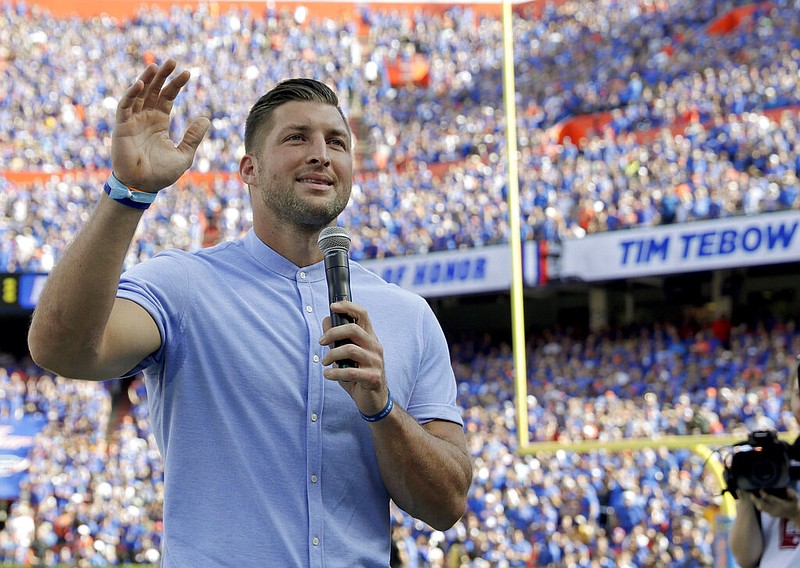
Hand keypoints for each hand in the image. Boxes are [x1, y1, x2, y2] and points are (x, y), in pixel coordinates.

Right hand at [112, 58, 209, 192]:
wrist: (142, 187)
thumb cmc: (161, 173)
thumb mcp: (183, 154)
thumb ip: (193, 137)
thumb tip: (206, 119)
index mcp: (159, 122)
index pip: (167, 97)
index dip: (176, 85)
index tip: (187, 73)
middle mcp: (146, 118)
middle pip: (154, 91)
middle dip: (162, 76)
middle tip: (172, 61)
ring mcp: (133, 120)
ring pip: (139, 94)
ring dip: (147, 79)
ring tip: (156, 66)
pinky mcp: (122, 126)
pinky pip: (125, 106)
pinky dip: (132, 94)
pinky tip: (141, 84)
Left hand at [319, 301, 389, 415]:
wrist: (374, 400)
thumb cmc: (359, 376)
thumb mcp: (347, 355)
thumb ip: (338, 339)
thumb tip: (327, 320)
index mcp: (370, 338)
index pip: (363, 314)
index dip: (348, 306)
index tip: (333, 306)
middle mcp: (375, 347)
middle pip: (354, 330)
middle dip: (333, 333)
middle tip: (321, 341)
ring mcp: (376, 362)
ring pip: (350, 350)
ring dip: (332, 355)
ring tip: (324, 362)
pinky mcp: (373, 378)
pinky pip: (351, 372)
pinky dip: (335, 373)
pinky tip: (328, 375)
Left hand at [749, 488, 799, 522]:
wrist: (794, 514)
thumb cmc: (793, 504)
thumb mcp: (795, 498)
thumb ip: (792, 494)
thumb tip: (788, 489)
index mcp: (781, 506)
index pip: (771, 500)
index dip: (765, 495)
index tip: (761, 489)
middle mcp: (775, 510)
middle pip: (763, 505)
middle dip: (756, 499)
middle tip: (750, 493)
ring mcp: (772, 513)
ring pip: (761, 507)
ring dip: (755, 501)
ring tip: (750, 494)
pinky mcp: (770, 513)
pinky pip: (761, 508)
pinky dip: (756, 503)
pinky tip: (753, 498)